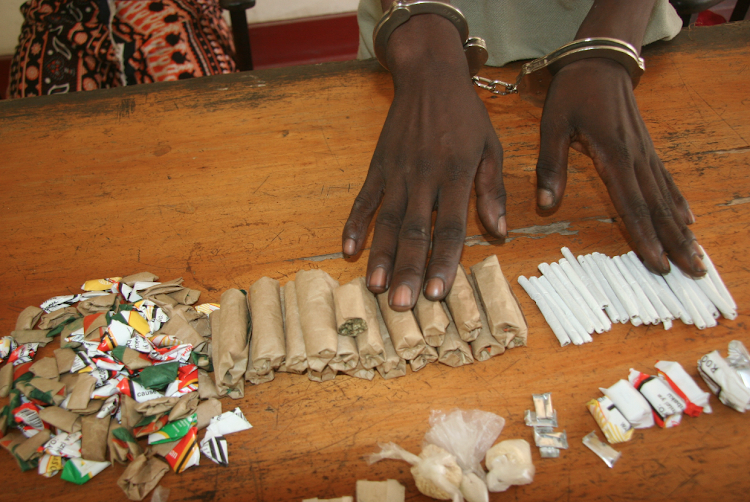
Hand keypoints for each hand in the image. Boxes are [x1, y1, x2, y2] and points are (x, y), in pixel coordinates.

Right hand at [342, 15, 506, 310]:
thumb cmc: (466, 116)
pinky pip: (364, 199)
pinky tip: (347, 250)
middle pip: (416, 231)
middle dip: (408, 270)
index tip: (437, 293)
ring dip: (381, 256)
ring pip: (388, 221)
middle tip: (402, 305)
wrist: (429, 77)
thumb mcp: (491, 147)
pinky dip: (355, 224)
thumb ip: (492, 190)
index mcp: (456, 174)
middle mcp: (424, 177)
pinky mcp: (377, 166)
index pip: (450, 227)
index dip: (444, 261)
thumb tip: (502, 231)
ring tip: (375, 287)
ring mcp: (397, 172)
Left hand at [535, 58, 704, 276]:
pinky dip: (678, 201)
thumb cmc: (574, 93)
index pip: (632, 205)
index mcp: (614, 156)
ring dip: (681, 229)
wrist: (600, 60)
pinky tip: (689, 219)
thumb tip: (547, 205)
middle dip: (674, 242)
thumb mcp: (553, 126)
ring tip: (697, 256)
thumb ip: (551, 166)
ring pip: (666, 198)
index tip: (658, 264)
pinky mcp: (646, 148)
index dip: (645, 237)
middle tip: (694, 272)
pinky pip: (666, 180)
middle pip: (658, 208)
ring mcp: (645, 153)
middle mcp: (636, 159)